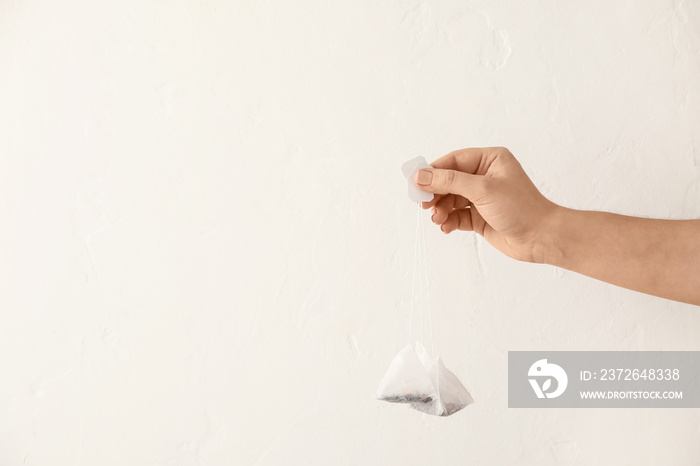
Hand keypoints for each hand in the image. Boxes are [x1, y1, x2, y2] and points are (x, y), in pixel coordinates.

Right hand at [417, 147, 559, 262]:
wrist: (541, 238)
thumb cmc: (520, 208)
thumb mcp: (482, 189)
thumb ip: (449, 181)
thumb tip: (421, 176)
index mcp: (490, 160)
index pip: (453, 161)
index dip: (433, 171)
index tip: (415, 183)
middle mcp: (485, 176)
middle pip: (449, 181)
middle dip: (435, 193)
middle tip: (423, 204)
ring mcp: (482, 197)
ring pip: (451, 200)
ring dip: (441, 210)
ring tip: (437, 219)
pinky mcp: (480, 216)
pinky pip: (456, 215)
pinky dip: (449, 221)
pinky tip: (446, 227)